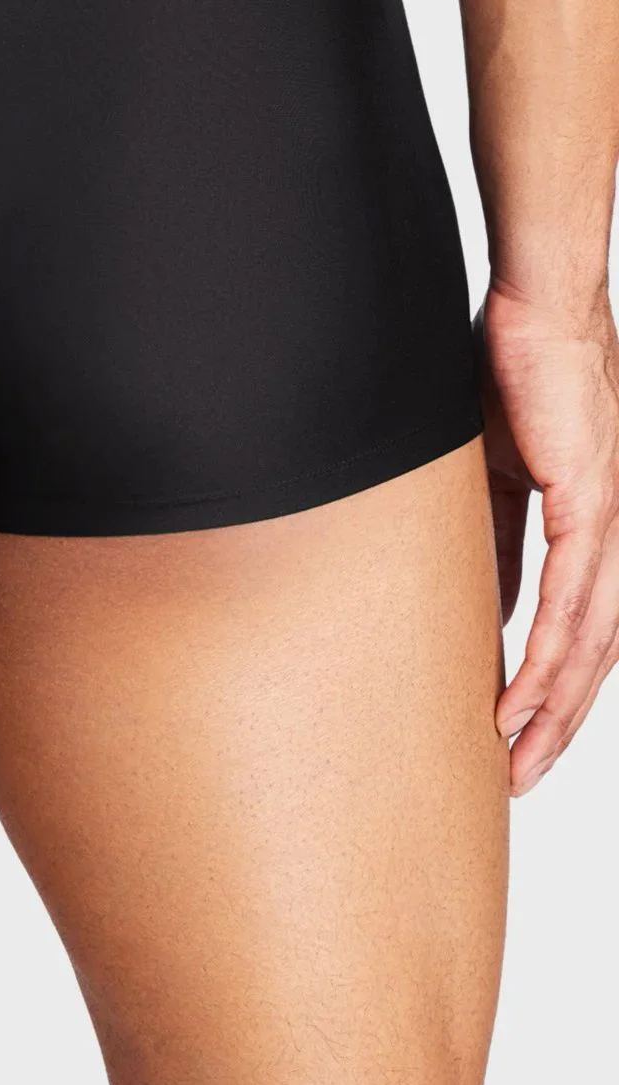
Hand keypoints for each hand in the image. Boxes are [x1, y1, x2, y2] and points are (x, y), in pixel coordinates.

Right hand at [481, 281, 618, 794]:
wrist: (539, 308)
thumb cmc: (515, 372)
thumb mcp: (493, 475)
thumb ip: (494, 539)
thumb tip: (480, 598)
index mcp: (594, 527)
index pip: (582, 630)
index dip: (553, 689)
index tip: (515, 733)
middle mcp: (616, 535)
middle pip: (596, 655)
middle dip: (558, 724)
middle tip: (519, 776)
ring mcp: (611, 522)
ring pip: (592, 644)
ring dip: (554, 711)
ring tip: (518, 757)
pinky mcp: (592, 504)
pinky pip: (573, 604)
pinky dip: (547, 660)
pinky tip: (521, 700)